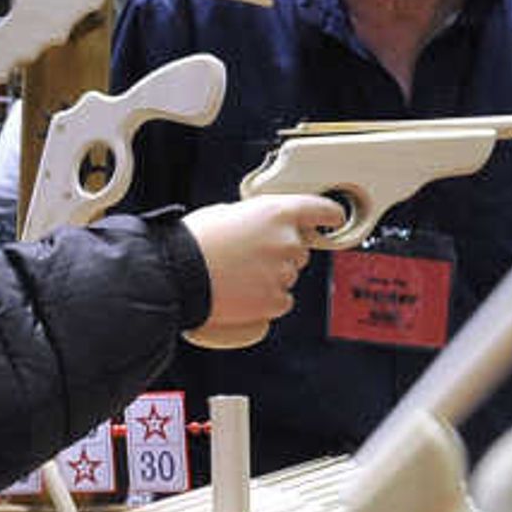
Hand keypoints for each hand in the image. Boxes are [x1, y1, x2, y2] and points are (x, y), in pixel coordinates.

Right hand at [184, 192, 344, 344]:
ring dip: (271, 276)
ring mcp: (283, 272)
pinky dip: (267, 299)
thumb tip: (264, 228)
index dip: (330, 216)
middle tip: (249, 255)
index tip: (334, 220)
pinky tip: (244, 292)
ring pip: (288, 275)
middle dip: (281, 252)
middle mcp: (286, 241)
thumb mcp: (228, 212)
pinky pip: (281, 300)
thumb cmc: (194, 242)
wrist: (177, 275)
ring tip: (239, 274)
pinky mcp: (274, 300)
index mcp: (277, 212)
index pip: (321, 211)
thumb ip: (258, 218)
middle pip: (300, 249)